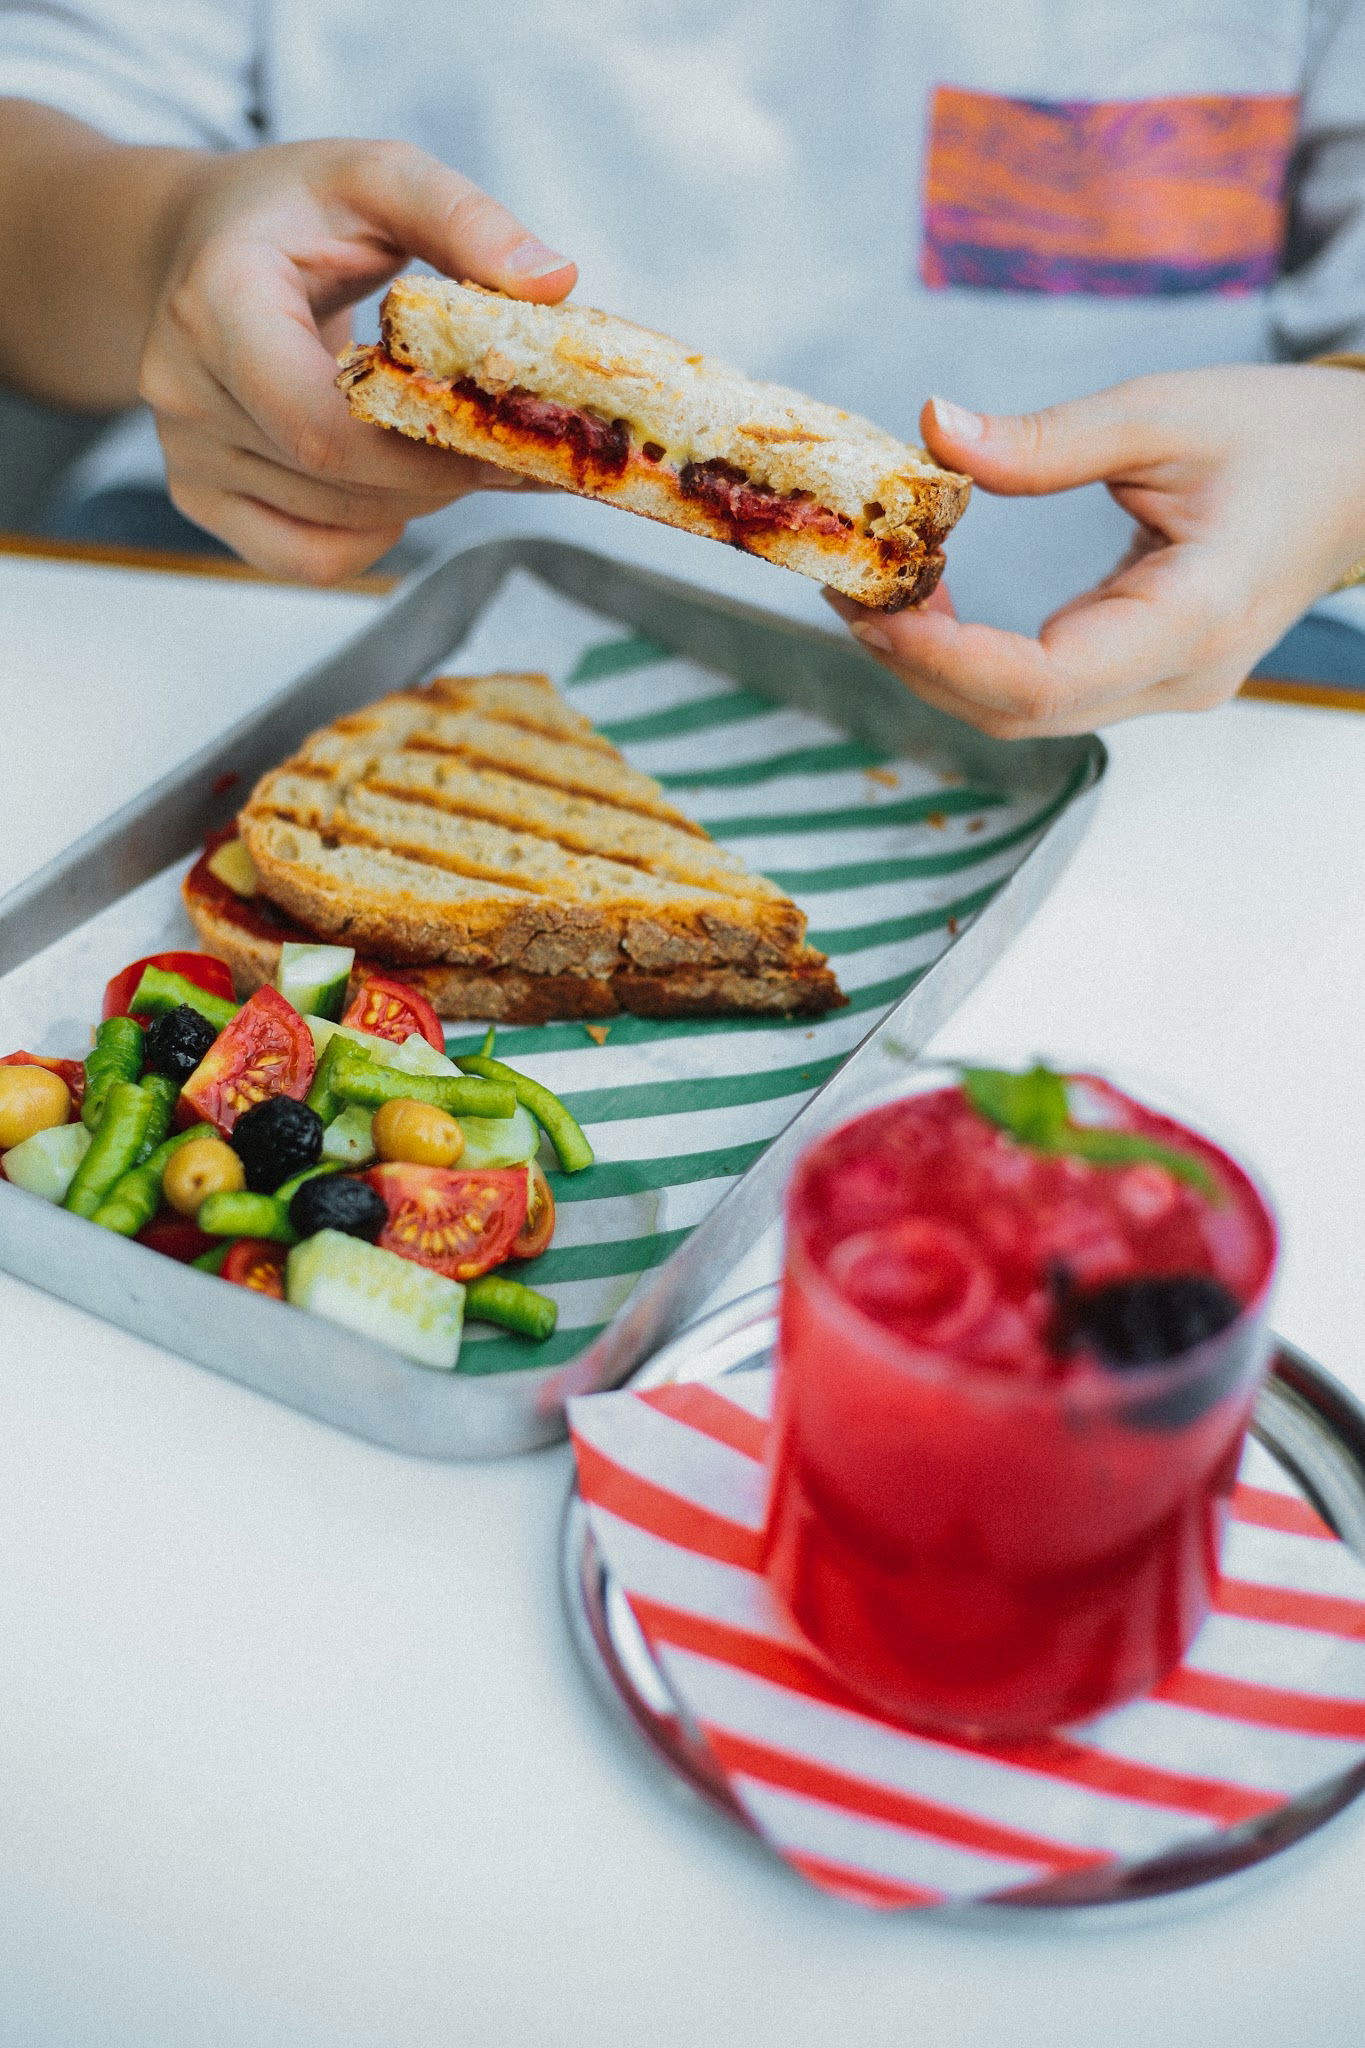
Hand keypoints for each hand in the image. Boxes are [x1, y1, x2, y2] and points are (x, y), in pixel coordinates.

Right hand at [139, 140, 575, 580]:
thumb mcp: (375, 177)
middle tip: (515, 448)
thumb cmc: (294, 212)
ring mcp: (186, 452)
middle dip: (442, 475)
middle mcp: (184, 386)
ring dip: (417, 500)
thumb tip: (554, 281)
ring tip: (454, 445)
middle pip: (337, 482)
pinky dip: (371, 536)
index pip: (321, 423)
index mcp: (215, 302)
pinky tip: (395, 481)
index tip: (507, 436)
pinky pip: (307, 557)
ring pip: (335, 527)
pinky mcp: (199, 496)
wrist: (195, 244)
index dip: (424, 450)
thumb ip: (461, 218)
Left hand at [827, 365, 1364, 735]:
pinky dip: (972, 654)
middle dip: (918, 661)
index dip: (948, 656)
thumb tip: (933, 429)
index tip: (873, 603)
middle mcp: (1177, 677)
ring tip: (870, 588)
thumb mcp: (1167, 414)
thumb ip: (1046, 440)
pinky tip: (926, 599)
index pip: (1047, 681)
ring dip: (935, 662)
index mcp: (1194, 620)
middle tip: (845, 587)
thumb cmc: (1283, 440)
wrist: (1363, 479)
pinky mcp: (1142, 676)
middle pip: (1018, 711)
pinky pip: (1040, 689)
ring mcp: (1161, 688)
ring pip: (1022, 711)